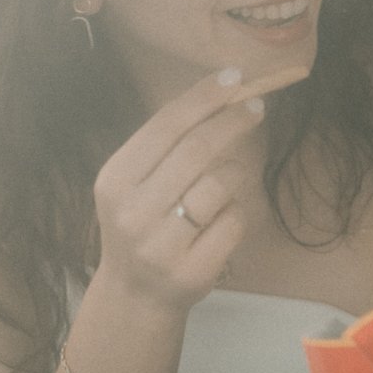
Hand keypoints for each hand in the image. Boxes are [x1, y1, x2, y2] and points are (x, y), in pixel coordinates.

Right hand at [90, 65, 303, 311]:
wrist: (133, 295)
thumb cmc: (143, 224)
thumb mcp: (136, 184)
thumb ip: (167, 145)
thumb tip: (220, 92)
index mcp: (115, 180)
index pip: (166, 126)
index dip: (203, 98)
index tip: (235, 77)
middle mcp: (133, 211)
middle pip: (198, 149)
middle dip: (233, 121)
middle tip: (257, 106)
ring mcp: (161, 244)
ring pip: (222, 184)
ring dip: (232, 178)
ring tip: (215, 193)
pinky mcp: (192, 270)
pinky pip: (235, 220)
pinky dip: (235, 214)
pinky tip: (215, 227)